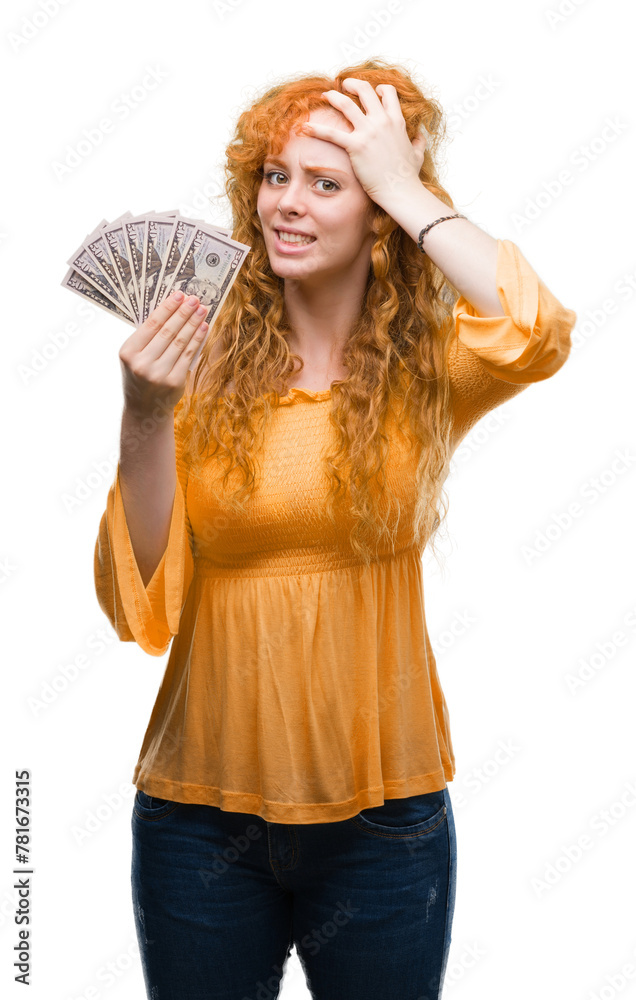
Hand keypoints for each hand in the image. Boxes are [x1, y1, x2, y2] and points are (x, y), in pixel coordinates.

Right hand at [119, 291, 208, 413]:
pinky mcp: (174, 382)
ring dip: (193, 323)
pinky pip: (188, 355)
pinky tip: (203, 328)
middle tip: (195, 299)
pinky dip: (197, 340)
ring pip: (180, 342)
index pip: (151, 324)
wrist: (144, 408)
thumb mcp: (135, 356)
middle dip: (183, 312)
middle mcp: (142, 363)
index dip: (167, 308)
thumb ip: (148, 337)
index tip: (180, 294)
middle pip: (168, 331)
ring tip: (202, 310)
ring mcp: (158, 374)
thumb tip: (172, 309)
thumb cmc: (140, 376)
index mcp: (128, 352)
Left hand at [302, 78, 426, 204]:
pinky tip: (303, 127)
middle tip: (343, 85)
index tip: (371, 91)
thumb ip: (418, 142)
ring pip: (346, 104)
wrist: (401, 191)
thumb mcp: (417, 154)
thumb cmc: (408, 176)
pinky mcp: (356, 146)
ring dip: (333, 96)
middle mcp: (382, 121)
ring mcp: (368, 132)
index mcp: (396, 121)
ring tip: (325, 96)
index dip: (377, 89)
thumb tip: (420, 136)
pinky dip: (315, 129)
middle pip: (364, 90)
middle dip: (352, 84)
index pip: (387, 92)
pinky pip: (331, 133)